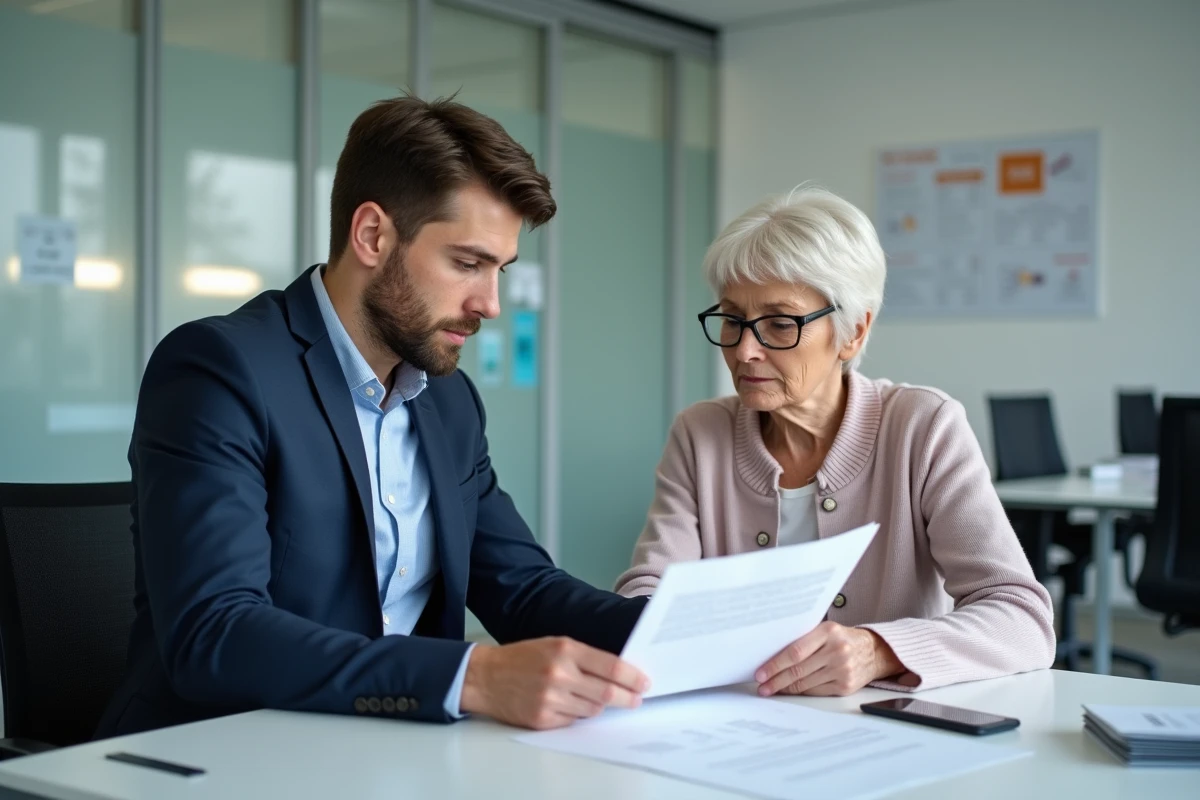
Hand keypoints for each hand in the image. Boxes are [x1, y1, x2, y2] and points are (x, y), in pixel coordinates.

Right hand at [460, 637, 649, 729]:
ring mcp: (551, 699)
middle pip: (607, 693)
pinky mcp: (543, 720)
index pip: (610, 666)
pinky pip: (573, 721)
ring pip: (592, 709)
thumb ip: (584, 656)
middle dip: (627, 697)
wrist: (485, 677)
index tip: (644, 682)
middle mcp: (559, 674)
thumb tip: (617, 671)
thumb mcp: (554, 644)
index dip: (632, 677)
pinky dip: (578, 714)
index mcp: (565, 650)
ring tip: (596, 698)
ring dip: (600, 705)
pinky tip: (570, 704)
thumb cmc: (522, 658)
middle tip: (637, 699)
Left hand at [755, 622, 904, 696]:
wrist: (874, 651)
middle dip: (776, 680)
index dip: (775, 664)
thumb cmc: (842, 639)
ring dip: (785, 688)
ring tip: (771, 690)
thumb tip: (772, 655)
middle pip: (798, 670)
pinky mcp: (846, 686)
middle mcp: (837, 651)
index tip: (760, 673)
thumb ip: (804, 639)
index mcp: (828, 632)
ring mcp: (843, 670)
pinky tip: (790, 692)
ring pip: (806, 683)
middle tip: (762, 686)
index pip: (795, 651)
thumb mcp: (825, 630)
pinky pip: (816, 691)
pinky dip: (801, 692)